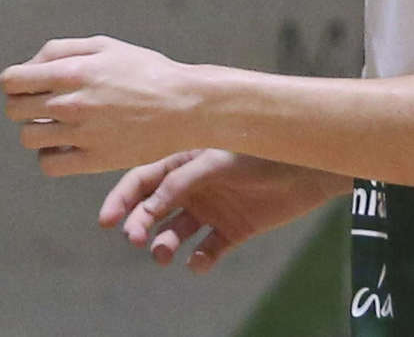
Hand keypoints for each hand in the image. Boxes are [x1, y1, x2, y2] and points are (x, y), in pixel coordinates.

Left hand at [0, 35, 198, 175]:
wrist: (184, 106)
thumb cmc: (145, 71)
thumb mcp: (104, 45)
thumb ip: (61, 50)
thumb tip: (29, 66)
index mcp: (72, 71)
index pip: (11, 81)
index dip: (13, 82)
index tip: (25, 85)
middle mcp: (73, 103)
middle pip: (15, 110)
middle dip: (22, 105)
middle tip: (41, 104)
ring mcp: (82, 134)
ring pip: (28, 138)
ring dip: (36, 129)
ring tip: (56, 124)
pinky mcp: (95, 160)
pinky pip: (49, 165)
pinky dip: (49, 156)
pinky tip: (65, 145)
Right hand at [99, 149, 345, 271]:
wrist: (306, 169)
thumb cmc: (258, 152)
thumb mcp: (215, 160)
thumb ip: (182, 179)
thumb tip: (150, 204)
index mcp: (182, 161)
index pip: (142, 180)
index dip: (122, 199)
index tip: (107, 221)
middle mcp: (192, 186)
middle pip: (153, 209)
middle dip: (138, 224)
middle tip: (135, 239)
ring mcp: (211, 209)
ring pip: (174, 233)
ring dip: (163, 245)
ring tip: (162, 254)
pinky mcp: (232, 231)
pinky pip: (207, 250)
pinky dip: (199, 260)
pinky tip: (199, 261)